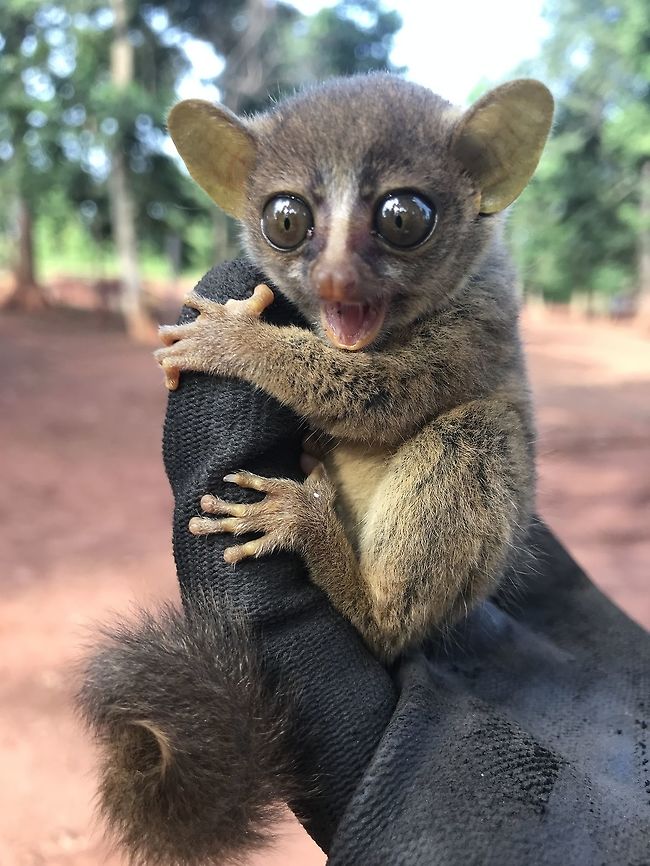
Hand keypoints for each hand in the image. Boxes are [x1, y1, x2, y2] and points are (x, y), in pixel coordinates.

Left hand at [155, 283, 274, 389]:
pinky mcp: (194, 359)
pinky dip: (169, 374)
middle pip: (168, 332)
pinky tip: (173, 384)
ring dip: (164, 359)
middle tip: (172, 345)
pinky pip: (170, 365)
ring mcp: (193, 344)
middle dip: (167, 339)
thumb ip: (259, 297)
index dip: (189, 301)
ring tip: (168, 367)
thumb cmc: (253, 329)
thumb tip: (263, 288)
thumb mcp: (256, 308)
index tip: (188, 302)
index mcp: (210, 312)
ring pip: (164, 351)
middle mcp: (197, 328)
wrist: (251, 348)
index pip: (192, 300)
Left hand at [188, 464, 331, 563]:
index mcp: (282, 490)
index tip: (226, 479)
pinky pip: (260, 546)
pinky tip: (227, 555)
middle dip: (220, 507)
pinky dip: (244, 550)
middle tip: (202, 503)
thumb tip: (308, 442)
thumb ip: (312, 462)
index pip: (261, 483)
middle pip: (242, 508)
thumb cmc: (320, 503)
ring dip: (218, 526)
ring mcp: (274, 525)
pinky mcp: (278, 539)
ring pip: (242, 525)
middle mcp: (274, 507)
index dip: (244, 480)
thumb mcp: (320, 479)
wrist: (328, 529)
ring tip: (195, 526)